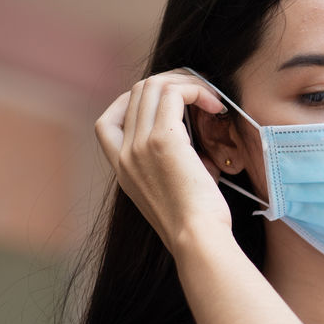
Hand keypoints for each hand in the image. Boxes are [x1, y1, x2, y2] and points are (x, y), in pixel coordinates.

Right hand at [93, 70, 231, 252]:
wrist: (197, 239)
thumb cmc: (197, 223)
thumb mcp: (175, 191)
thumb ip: (174, 165)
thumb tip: (198, 144)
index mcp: (121, 168)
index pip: (107, 121)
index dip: (136, 102)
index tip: (170, 104)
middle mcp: (124, 153)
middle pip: (136, 93)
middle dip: (171, 85)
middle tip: (202, 94)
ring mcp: (139, 144)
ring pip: (153, 86)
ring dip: (186, 84)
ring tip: (212, 98)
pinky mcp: (163, 140)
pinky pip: (173, 94)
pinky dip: (196, 91)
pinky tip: (216, 106)